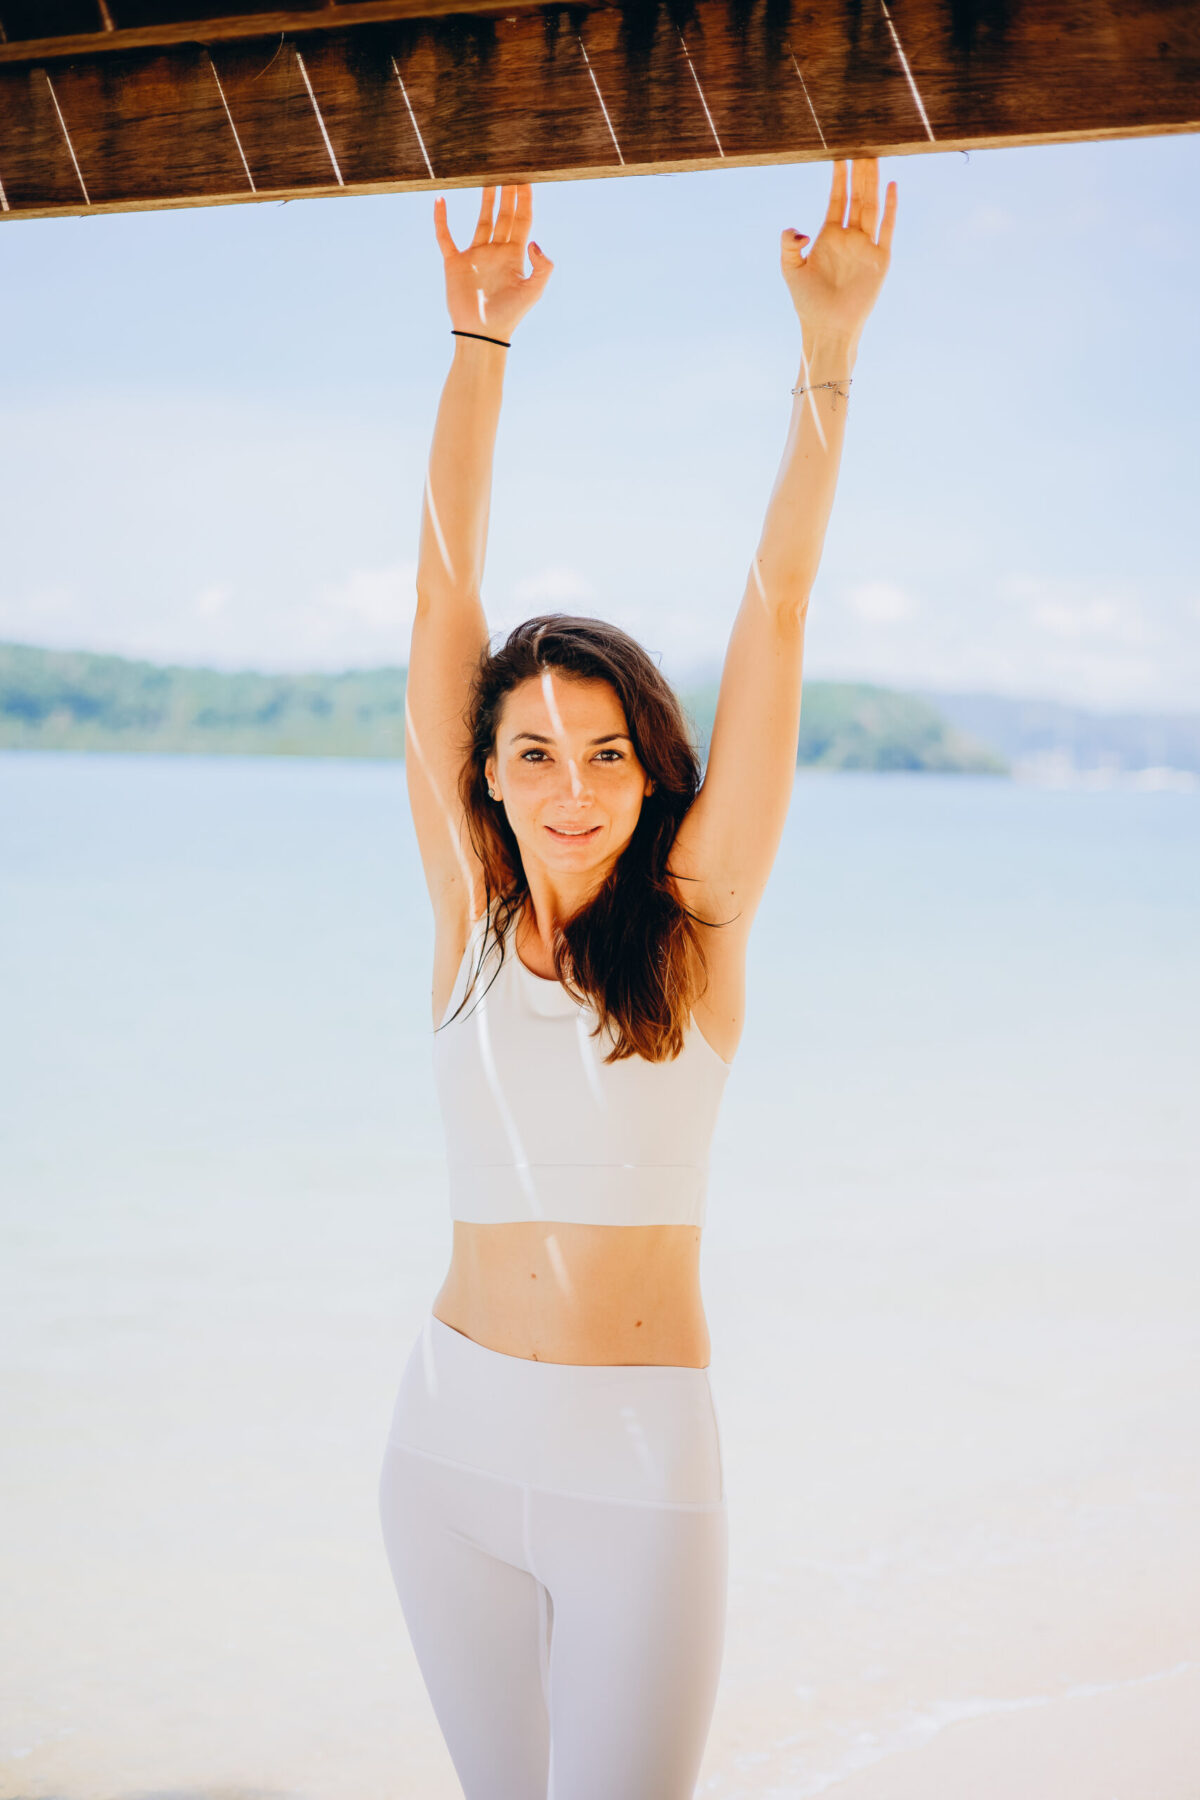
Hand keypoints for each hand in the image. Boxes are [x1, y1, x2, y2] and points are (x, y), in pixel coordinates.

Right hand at [434, 183, 553, 341]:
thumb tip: (533, 241)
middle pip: (504, 215)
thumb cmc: (509, 316)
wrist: (482, 335)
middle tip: (509, 168)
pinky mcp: (455, 262)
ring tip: (486, 177)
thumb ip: (542, 266)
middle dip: (507, 193)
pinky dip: (441, 220)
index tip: (527, 178)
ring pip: (481, 220)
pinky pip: (446, 237)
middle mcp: (496, 251)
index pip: (522, 220)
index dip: (525, 200)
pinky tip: (440, 201)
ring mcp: (475, 255)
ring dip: (484, 200)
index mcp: (515, 256)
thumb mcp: (534, 291)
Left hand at [781, 159, 896, 345]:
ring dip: (873, 181)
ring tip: (875, 154)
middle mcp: (850, 237)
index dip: (838, 176)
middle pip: (857, 196)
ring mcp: (866, 246)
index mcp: (829, 236)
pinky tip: (891, 186)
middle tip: (862, 141)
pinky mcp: (880, 259)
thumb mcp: (790, 269)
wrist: (827, 328)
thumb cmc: (807, 302)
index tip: (839, 152)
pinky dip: (891, 207)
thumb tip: (797, 228)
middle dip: (859, 171)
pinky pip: (887, 228)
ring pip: (872, 205)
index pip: (837, 198)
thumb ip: (788, 244)